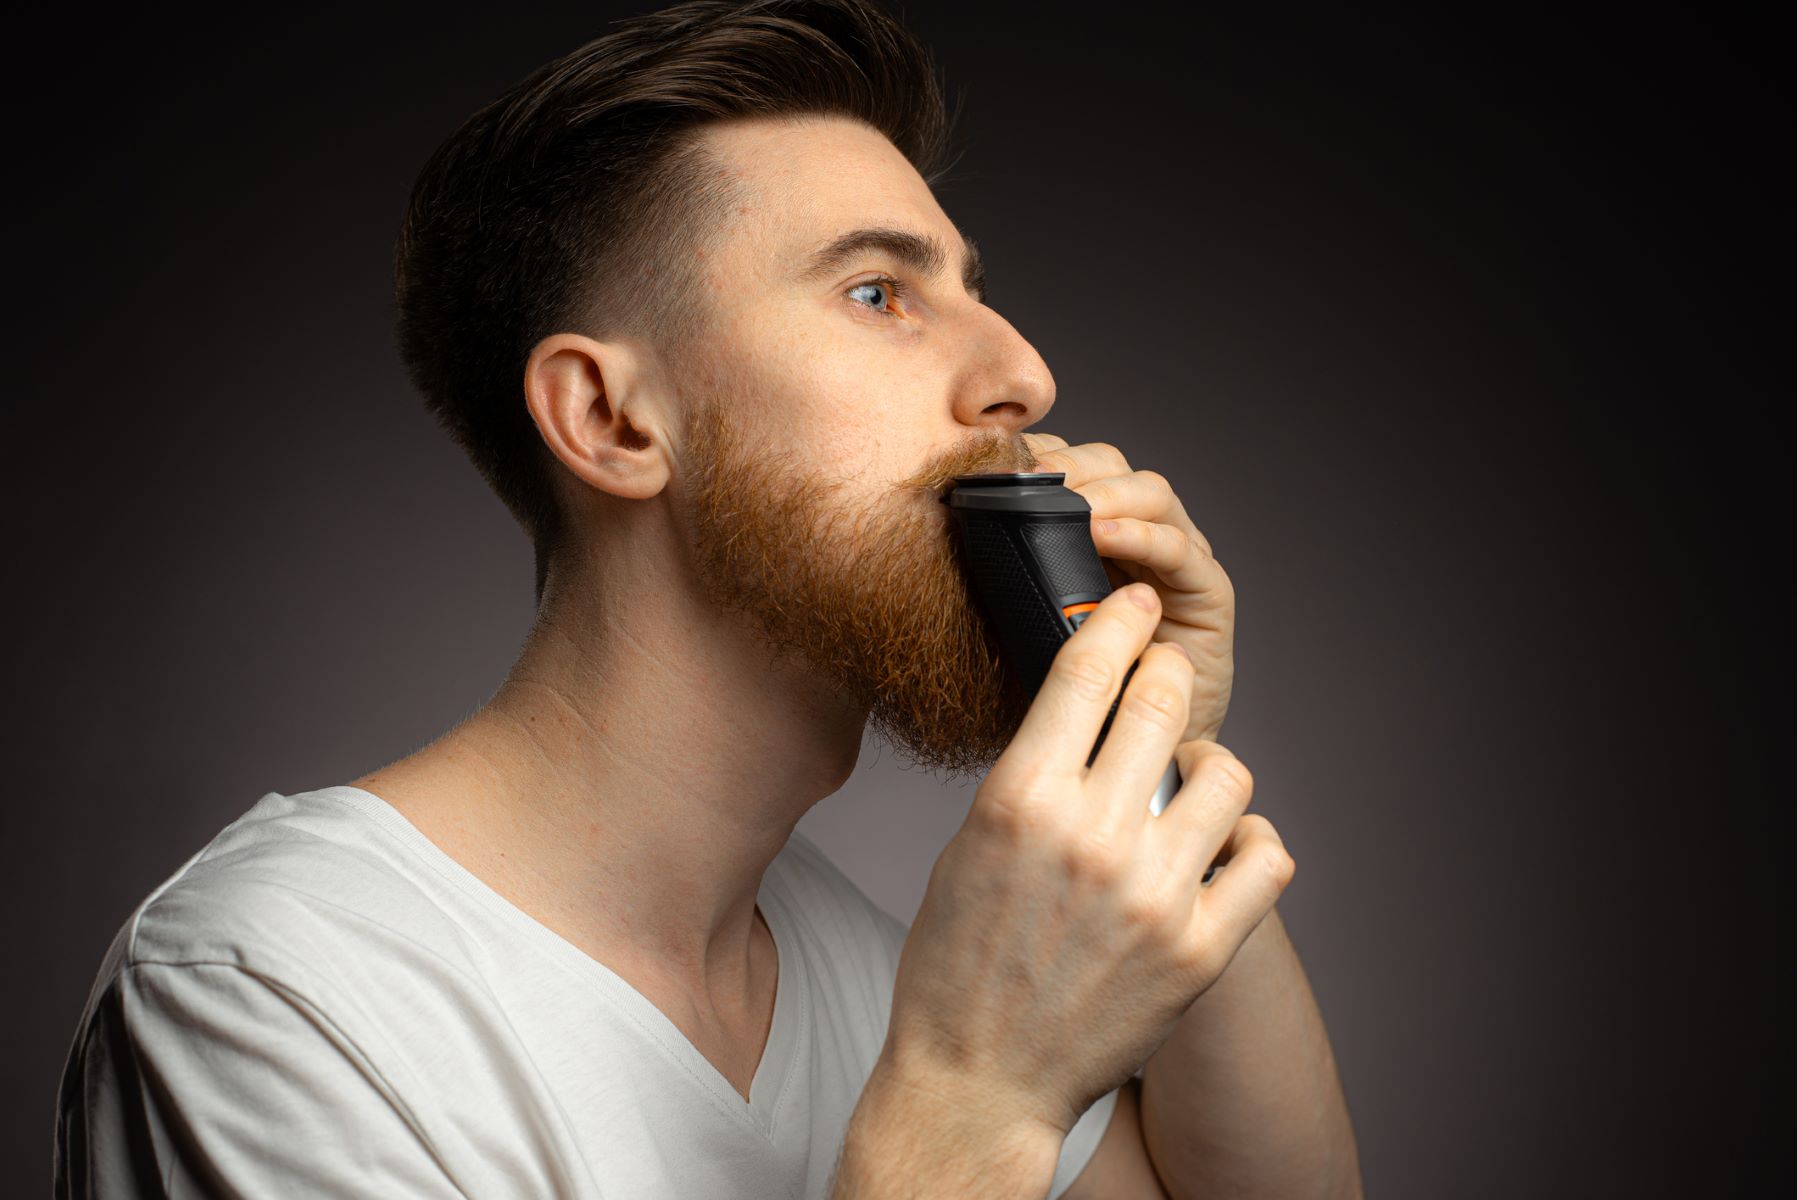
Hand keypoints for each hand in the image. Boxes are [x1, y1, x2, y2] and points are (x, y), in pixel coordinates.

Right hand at [878, 584, 1293, 1138]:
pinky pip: (1268, 856)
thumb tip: (1088, 709)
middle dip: (1165, 673)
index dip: (1118, 617)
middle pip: (1163, 698)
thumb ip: (1033, 773)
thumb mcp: (971, 841)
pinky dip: (1249, 843)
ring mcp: (1154, 893)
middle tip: (1161, 682)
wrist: (979, 1076)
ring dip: (1208, 768)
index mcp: (1020, 799)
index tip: (1133, 601)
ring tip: (1185, 790)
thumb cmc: (959, 961)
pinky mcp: (1200, 948)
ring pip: (1228, 772)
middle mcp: (1092, 836)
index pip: (1088, 666)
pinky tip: (1221, 850)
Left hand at [1021, 432, 1234, 743]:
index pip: (1071, 466)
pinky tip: (1105, 533)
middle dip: (1070, 464)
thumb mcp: (1030, 626)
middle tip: (1029, 479)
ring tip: (1069, 504)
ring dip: (1105, 491)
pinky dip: (1142, 534)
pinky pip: (1180, 549)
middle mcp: (1140, 535)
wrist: (1142, 756)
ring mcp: (1178, 560)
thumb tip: (953, 541)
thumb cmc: (1084, 695)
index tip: (996, 462)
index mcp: (1094, 534)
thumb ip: (1009, 581)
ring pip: (1150, 492)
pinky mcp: (1208, 593)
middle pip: (1112, 465)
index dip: (1040, 454)